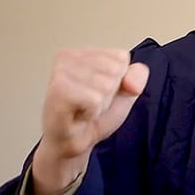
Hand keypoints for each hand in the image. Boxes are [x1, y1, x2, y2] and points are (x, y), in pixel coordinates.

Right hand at [32, 48, 148, 194]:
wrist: (74, 143)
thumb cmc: (95, 116)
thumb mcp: (125, 92)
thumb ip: (136, 77)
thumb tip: (131, 79)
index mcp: (84, 52)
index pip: (121, 57)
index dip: (119, 81)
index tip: (99, 92)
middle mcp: (69, 56)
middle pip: (115, 70)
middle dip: (109, 93)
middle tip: (91, 103)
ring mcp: (61, 72)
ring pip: (106, 85)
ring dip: (100, 104)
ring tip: (84, 109)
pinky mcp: (57, 90)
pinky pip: (94, 99)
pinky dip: (92, 112)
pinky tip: (78, 115)